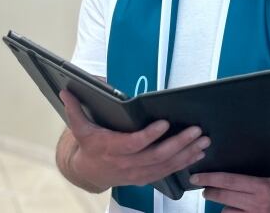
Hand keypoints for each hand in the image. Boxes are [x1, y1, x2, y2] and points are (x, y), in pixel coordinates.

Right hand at [59, 89, 209, 189]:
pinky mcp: (145, 178)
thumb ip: (74, 108)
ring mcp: (137, 173)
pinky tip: (198, 153)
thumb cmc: (88, 145)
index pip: (133, 144)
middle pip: (156, 156)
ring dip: (187, 153)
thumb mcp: (78, 127)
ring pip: (165, 165)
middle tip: (196, 131)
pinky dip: (184, 163)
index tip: (165, 123)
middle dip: (179, 143)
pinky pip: (167, 172)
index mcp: (110, 148)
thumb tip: (66, 90)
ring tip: (203, 140)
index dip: (150, 135)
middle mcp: (125, 164)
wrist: (87, 172)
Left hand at [190, 172, 269, 212]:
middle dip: (209, 192)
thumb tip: (225, 170)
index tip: (196, 177)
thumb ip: (249, 176)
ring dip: (223, 206)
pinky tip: (235, 210)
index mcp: (259, 185)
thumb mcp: (267, 177)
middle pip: (223, 196)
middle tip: (204, 188)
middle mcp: (256, 202)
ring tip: (227, 200)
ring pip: (226, 211)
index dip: (209, 178)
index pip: (228, 180)